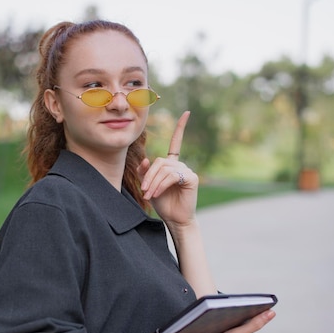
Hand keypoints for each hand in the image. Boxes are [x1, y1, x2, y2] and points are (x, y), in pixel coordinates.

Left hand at [137, 111, 198, 225]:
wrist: (175, 219)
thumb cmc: (163, 203)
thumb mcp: (149, 186)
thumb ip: (145, 172)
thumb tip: (146, 159)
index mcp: (171, 165)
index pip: (176, 143)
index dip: (180, 128)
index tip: (187, 113)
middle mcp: (180, 165)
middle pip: (159, 162)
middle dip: (149, 176)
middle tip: (143, 191)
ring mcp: (186, 171)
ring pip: (164, 169)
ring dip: (153, 183)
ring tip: (149, 195)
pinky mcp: (191, 178)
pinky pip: (171, 176)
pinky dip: (162, 185)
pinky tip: (158, 193)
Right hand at [184, 308, 275, 332]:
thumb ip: (255, 324)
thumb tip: (272, 313)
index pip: (249, 318)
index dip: (241, 309)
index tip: (232, 303)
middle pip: (239, 321)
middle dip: (232, 314)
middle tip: (221, 309)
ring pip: (229, 326)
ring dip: (224, 320)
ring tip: (215, 317)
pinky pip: (221, 331)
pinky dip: (217, 326)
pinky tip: (210, 325)